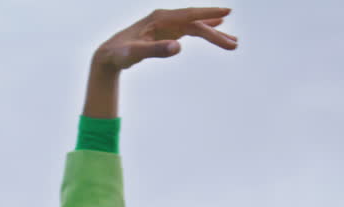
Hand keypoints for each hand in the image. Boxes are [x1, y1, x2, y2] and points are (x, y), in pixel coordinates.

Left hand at [94, 7, 237, 71]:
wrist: (109, 55)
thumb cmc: (120, 54)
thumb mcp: (135, 54)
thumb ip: (156, 50)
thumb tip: (178, 47)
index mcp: (160, 18)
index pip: (189, 15)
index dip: (208, 14)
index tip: (227, 14)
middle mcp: (166, 18)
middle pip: (196, 24)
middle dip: (215, 34)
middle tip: (234, 44)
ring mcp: (167, 25)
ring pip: (196, 27)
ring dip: (214, 34)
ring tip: (233, 43)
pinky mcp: (167, 32)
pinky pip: (190, 30)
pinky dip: (204, 31)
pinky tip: (217, 29)